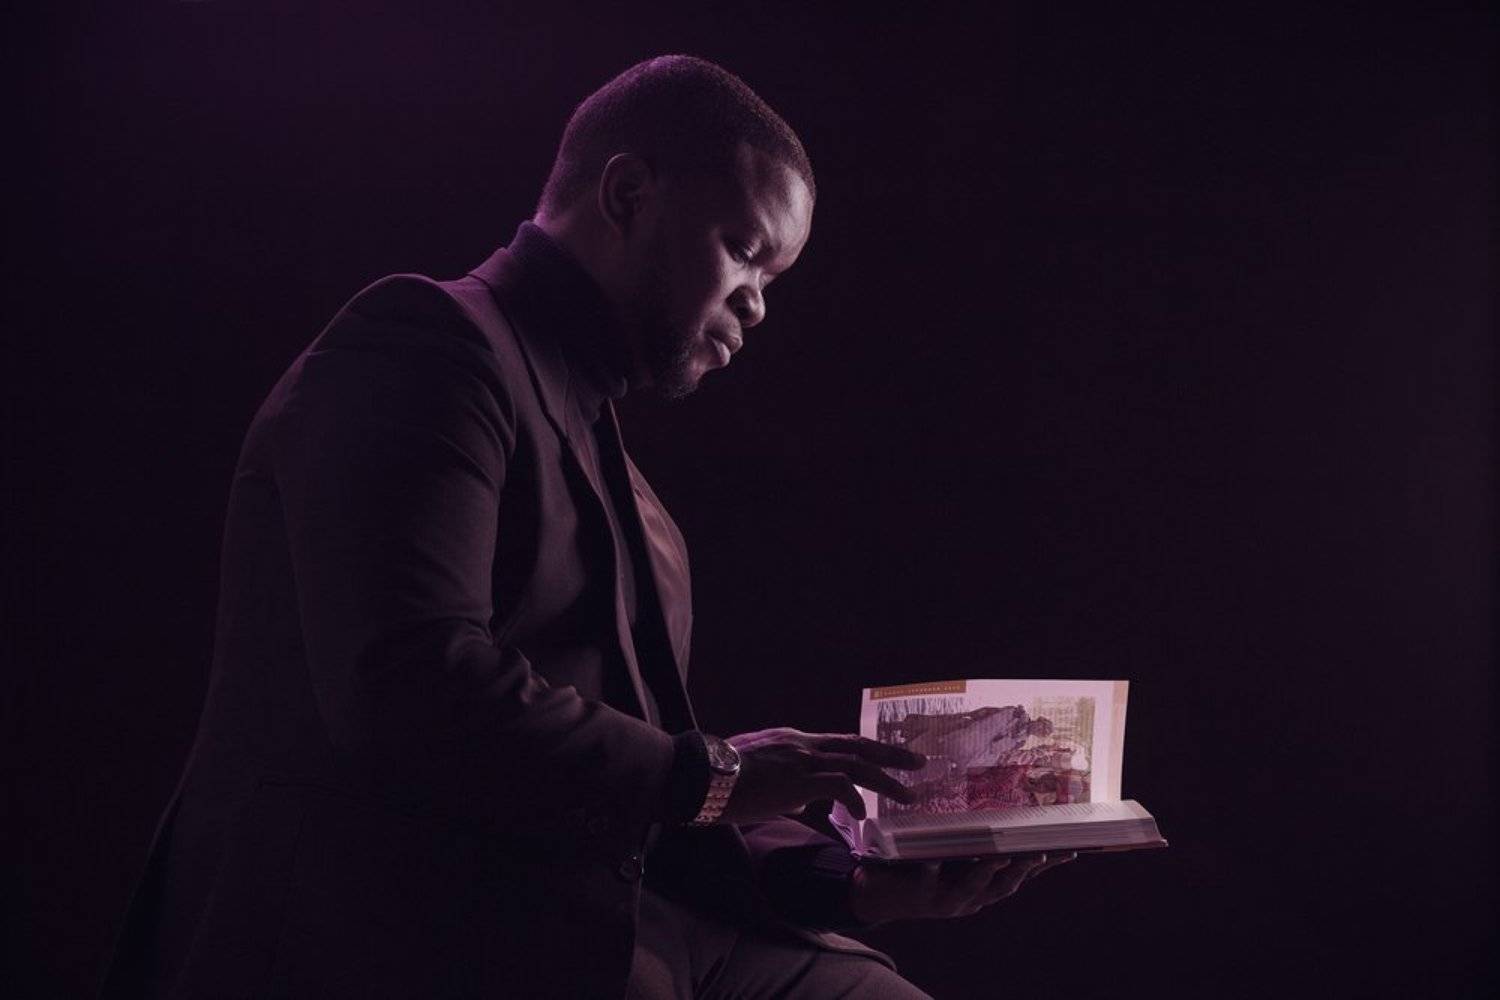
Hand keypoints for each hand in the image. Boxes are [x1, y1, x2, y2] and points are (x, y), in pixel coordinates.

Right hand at [718, 728, 925, 824]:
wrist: (702, 776)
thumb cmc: (724, 780)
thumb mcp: (762, 777)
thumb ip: (789, 786)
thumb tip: (807, 801)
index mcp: (795, 741)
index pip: (840, 743)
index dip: (867, 751)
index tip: (888, 757)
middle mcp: (803, 744)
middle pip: (857, 745)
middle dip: (890, 754)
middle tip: (917, 762)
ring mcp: (802, 759)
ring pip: (856, 763)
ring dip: (886, 779)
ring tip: (907, 794)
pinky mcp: (798, 779)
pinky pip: (839, 786)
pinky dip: (854, 798)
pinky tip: (861, 814)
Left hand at [847, 852, 1076, 925]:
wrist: (878, 895)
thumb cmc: (922, 872)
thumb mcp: (954, 861)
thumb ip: (978, 847)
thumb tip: (1004, 818)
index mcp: (982, 890)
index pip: (1020, 878)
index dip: (1044, 867)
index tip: (1068, 852)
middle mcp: (970, 900)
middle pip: (1003, 887)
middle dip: (1022, 870)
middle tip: (1040, 852)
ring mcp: (945, 900)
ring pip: (972, 888)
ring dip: (987, 872)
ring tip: (998, 856)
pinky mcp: (919, 896)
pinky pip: (927, 880)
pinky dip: (933, 870)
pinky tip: (935, 859)